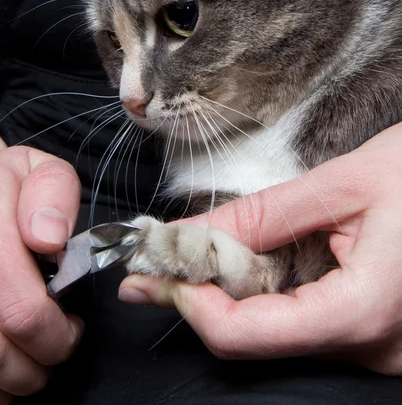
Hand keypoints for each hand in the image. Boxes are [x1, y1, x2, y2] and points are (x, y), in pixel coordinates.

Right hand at [0, 122, 82, 403]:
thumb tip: (49, 240)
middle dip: (32, 365)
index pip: (20, 301)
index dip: (54, 332)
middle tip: (55, 355)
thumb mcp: (42, 169)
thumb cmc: (7, 181)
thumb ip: (56, 195)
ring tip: (28, 369)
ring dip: (1, 381)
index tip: (72, 329)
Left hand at [120, 122, 401, 374]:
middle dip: (204, 295)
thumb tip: (188, 233)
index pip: (245, 334)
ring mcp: (378, 347)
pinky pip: (308, 325)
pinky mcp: (376, 332)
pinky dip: (270, 295)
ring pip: (279, 334)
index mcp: (365, 312)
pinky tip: (256, 262)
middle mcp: (374, 349)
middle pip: (257, 340)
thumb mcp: (341, 184)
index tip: (156, 270)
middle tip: (166, 257)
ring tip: (207, 252)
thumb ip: (260, 215)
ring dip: (234, 293)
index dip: (190, 301)